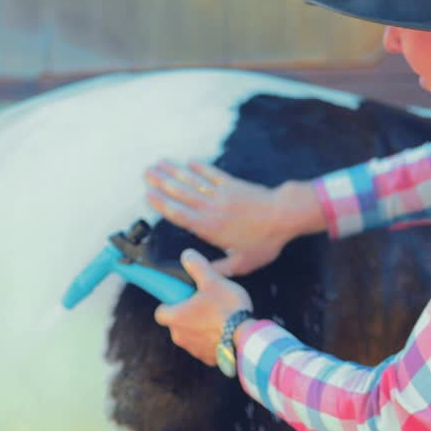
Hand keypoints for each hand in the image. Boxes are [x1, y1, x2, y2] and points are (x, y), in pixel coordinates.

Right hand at [143, 159, 289, 276]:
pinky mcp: (232, 184)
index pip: (180, 214)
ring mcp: (221, 193)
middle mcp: (211, 208)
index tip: (147, 195)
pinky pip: (212, 173)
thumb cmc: (265, 241)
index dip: (162, 203)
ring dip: (175, 171)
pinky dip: (200, 167)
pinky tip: (188, 162)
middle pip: (181, 193)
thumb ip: (219, 267)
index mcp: (210, 228)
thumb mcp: (243, 262)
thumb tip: (198, 269)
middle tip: (145, 172)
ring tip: (159, 163)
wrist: (285, 216)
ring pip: (193, 180)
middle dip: (161, 182)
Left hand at [153, 249, 253, 365]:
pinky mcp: (207, 359)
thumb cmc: (227, 309)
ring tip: (218, 317)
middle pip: (176, 323)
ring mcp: (193, 349)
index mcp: (176, 317)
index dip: (169, 304)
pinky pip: (204, 347)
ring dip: (199, 328)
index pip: (160, 312)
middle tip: (204, 304)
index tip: (181, 298)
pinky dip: (211, 340)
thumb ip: (197, 266)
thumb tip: (187, 255)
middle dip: (187, 315)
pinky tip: (225, 331)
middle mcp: (180, 336)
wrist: (247, 338)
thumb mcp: (212, 280)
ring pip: (190, 335)